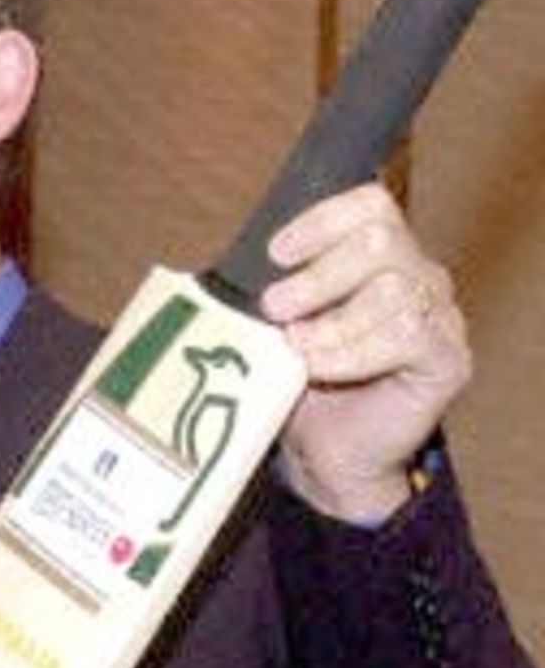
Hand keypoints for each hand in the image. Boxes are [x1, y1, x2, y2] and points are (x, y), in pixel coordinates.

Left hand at [261, 181, 470, 520]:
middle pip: (381, 240)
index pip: (371, 207)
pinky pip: (407, 334)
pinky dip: (353, 351)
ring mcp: (440, 317)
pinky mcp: (448, 360)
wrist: (327, 460)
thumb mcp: (277, 331)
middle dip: (319, 274)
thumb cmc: (302, 391)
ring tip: (297, 349)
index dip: (322, 221)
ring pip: (392, 289)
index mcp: (382, 260)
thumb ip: (269, 294)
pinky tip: (321, 368)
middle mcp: (419, 279)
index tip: (276, 254)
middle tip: (276, 308)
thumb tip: (221, 273)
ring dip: (332, 321)